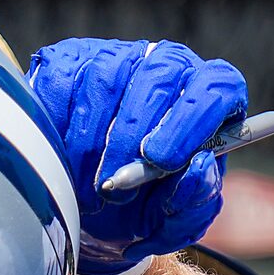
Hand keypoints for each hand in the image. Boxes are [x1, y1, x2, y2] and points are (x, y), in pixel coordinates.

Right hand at [29, 39, 246, 274]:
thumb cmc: (142, 206)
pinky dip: (57, 125)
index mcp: (207, 98)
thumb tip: (199, 166)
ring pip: (106, 78)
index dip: (192, 120)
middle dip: (132, 137)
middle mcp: (166, 66)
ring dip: (91, 142)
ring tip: (87, 189)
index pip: (216, 86)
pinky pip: (63, 80)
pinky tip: (61, 159)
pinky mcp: (70, 60)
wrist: (91, 209)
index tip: (162, 162)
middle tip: (115, 185)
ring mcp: (117, 57)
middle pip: (160, 75)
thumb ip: (194, 199)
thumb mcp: (173, 217)